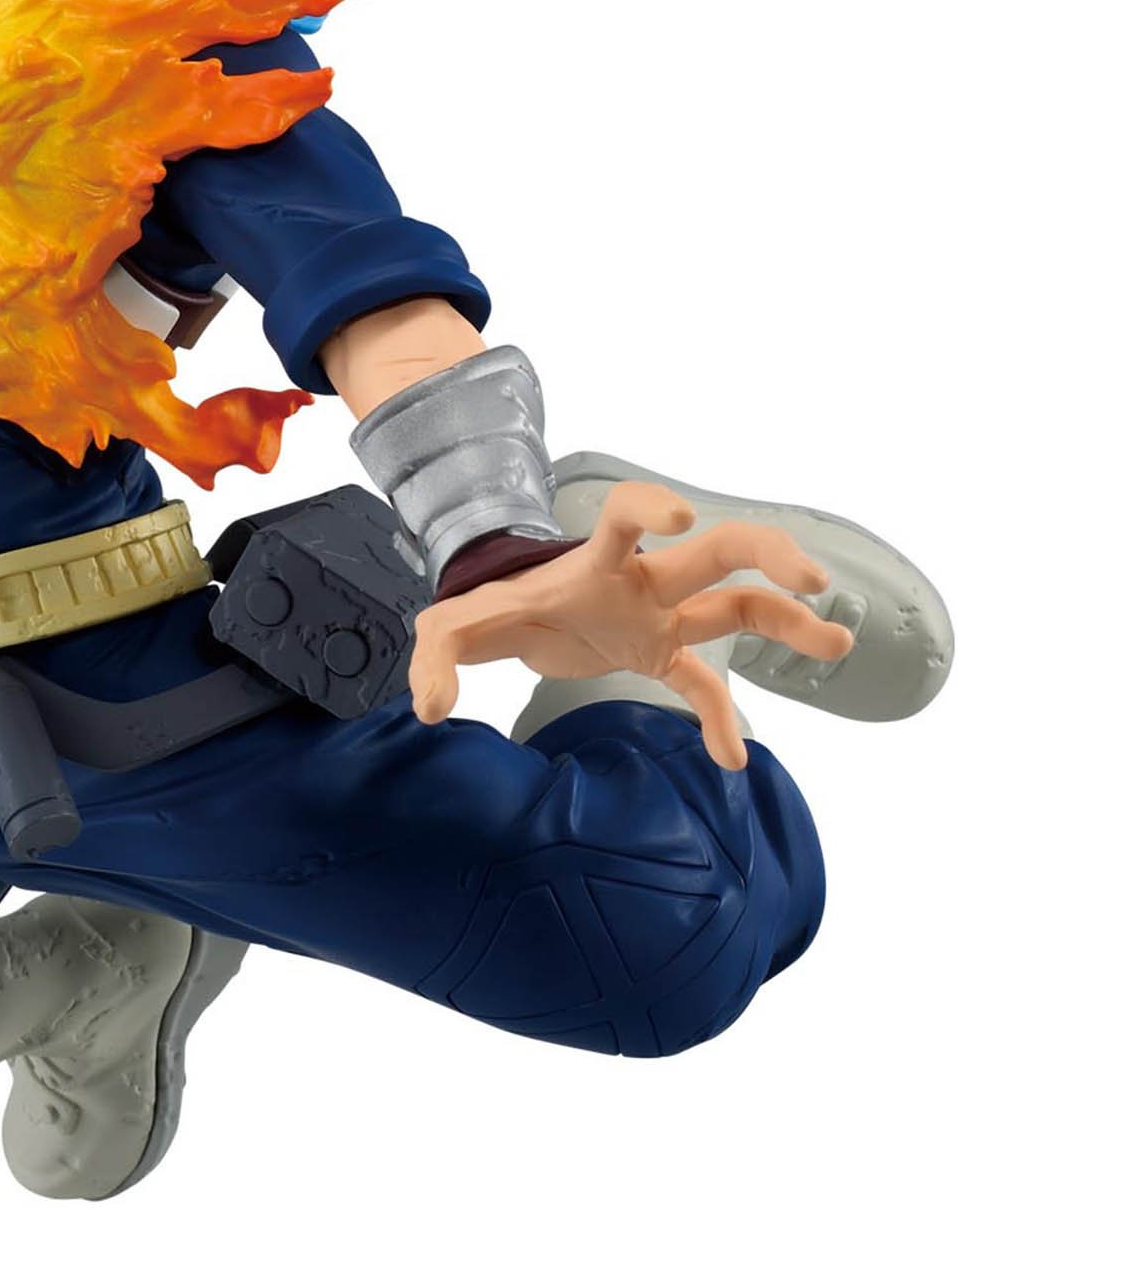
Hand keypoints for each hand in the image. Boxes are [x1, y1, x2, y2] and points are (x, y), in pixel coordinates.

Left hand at [407, 481, 855, 769]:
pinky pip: (706, 684)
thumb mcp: (448, 628)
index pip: (626, 518)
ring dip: (788, 622)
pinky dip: (720, 718)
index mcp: (595, 563)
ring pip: (739, 607)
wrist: (513, 616)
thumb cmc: (491, 609)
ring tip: (838, 642)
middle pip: (718, 551)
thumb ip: (434, 658)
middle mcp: (642, 581)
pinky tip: (731, 760)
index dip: (650, 508)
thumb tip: (430, 708)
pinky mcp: (661, 653)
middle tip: (812, 581)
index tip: (678, 517)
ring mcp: (660, 615)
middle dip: (769, 554)